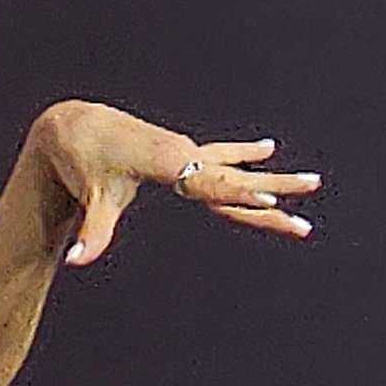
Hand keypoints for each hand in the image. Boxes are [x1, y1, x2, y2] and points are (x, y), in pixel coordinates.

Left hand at [31, 102, 321, 268]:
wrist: (74, 125)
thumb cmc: (83, 161)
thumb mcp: (91, 198)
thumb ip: (92, 233)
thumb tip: (73, 261)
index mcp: (170, 162)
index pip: (213, 184)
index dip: (239, 193)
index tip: (268, 199)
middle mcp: (183, 154)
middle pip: (236, 177)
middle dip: (275, 187)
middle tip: (312, 188)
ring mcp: (183, 152)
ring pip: (235, 170)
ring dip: (271, 177)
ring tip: (310, 183)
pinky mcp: (177, 153)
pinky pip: (218, 158)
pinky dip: (242, 157)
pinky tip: (266, 150)